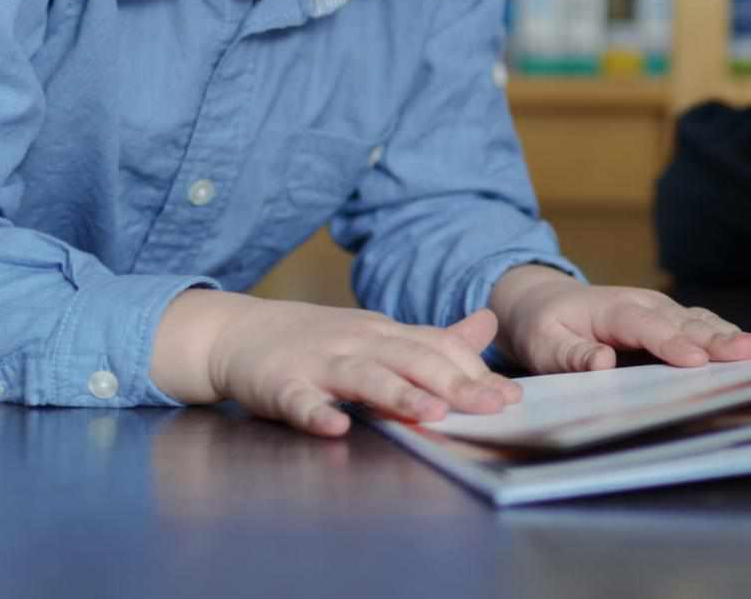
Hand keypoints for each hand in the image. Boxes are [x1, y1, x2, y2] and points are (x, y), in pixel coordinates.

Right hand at [153, 290, 520, 437]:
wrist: (239, 332)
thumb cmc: (319, 342)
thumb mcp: (379, 334)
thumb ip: (433, 338)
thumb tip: (489, 323)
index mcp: (385, 334)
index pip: (437, 347)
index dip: (474, 371)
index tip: (511, 396)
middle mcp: (359, 342)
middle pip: (412, 359)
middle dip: (455, 384)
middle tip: (493, 407)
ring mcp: (319, 362)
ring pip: (364, 376)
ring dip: (398, 394)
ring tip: (432, 413)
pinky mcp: (280, 384)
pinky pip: (299, 400)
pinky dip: (317, 414)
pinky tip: (336, 428)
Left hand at [489, 266, 750, 372]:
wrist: (545, 301)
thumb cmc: (543, 326)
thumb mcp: (543, 344)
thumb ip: (571, 354)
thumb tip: (603, 361)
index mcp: (614, 309)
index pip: (648, 328)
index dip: (673, 344)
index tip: (698, 361)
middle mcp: (645, 304)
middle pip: (686, 323)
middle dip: (719, 340)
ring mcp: (661, 309)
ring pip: (700, 321)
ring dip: (730, 336)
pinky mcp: (670, 319)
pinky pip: (702, 325)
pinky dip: (726, 336)